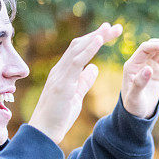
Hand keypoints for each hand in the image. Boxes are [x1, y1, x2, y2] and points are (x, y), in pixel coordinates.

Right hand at [28, 22, 122, 143]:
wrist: (44, 132)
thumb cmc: (58, 116)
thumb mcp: (76, 95)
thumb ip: (84, 81)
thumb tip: (95, 67)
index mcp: (64, 72)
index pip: (79, 50)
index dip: (94, 39)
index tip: (108, 32)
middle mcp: (60, 69)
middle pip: (79, 45)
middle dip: (98, 34)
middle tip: (114, 27)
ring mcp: (59, 75)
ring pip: (77, 49)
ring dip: (95, 37)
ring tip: (109, 29)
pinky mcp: (62, 83)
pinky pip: (75, 61)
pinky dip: (88, 49)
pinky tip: (99, 40)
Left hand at [121, 38, 158, 117]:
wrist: (137, 113)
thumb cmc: (133, 106)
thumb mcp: (135, 97)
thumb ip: (139, 83)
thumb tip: (148, 68)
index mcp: (131, 66)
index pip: (145, 49)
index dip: (157, 46)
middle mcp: (139, 62)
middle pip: (152, 46)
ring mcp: (148, 64)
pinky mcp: (155, 68)